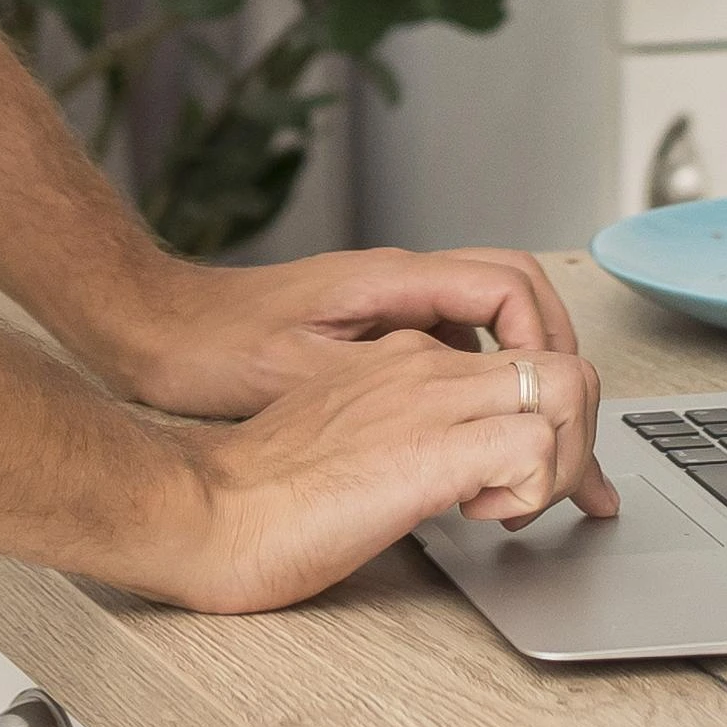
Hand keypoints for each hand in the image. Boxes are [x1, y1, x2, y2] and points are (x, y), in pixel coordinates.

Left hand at [99, 242, 581, 419]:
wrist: (153, 330)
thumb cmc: (212, 348)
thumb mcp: (302, 371)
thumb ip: (387, 381)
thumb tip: (464, 407)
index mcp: (393, 281)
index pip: (513, 288)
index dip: (549, 345)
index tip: (558, 406)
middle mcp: (398, 282)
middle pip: (519, 297)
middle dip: (556, 360)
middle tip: (573, 434)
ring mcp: (386, 304)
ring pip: (488, 324)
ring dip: (522, 373)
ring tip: (543, 445)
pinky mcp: (370, 333)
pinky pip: (452, 345)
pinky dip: (481, 384)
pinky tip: (477, 440)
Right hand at [112, 330, 614, 614]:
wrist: (199, 509)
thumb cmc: (251, 494)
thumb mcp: (340, 443)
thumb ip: (393, 438)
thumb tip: (441, 475)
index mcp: (399, 360)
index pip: (518, 356)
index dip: (551, 417)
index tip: (544, 478)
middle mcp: (424, 367)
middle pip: (563, 362)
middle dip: (577, 438)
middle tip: (545, 497)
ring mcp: (429, 401)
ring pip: (567, 389)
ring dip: (564, 459)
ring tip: (513, 507)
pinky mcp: (429, 451)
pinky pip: (534, 446)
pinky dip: (534, 488)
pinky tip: (483, 518)